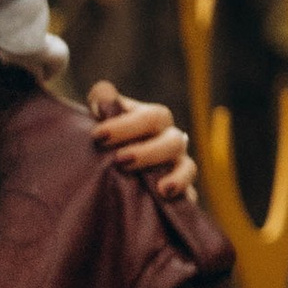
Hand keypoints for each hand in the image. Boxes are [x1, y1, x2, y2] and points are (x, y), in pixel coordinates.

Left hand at [86, 80, 199, 202]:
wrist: (106, 183)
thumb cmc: (102, 146)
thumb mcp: (99, 125)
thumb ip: (101, 104)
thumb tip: (104, 92)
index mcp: (151, 122)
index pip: (149, 117)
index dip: (126, 125)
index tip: (97, 136)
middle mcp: (168, 141)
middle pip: (171, 140)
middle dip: (147, 151)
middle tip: (119, 160)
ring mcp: (177, 167)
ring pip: (187, 166)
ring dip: (175, 176)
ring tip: (160, 188)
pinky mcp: (180, 193)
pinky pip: (189, 193)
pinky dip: (181, 193)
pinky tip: (166, 196)